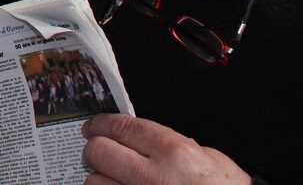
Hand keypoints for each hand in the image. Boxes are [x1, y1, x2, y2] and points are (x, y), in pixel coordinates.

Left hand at [81, 114, 249, 184]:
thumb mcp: (209, 159)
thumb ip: (171, 145)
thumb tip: (137, 138)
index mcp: (176, 153)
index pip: (122, 127)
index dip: (100, 124)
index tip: (93, 127)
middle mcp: (156, 176)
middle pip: (99, 152)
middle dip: (95, 149)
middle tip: (98, 151)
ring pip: (95, 182)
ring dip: (99, 179)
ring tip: (110, 179)